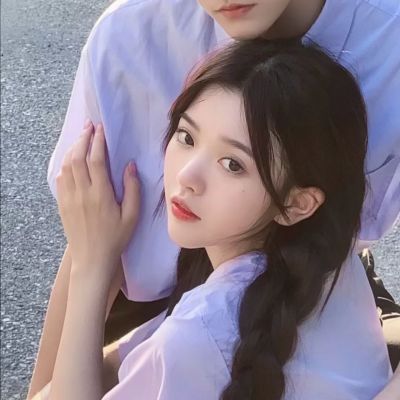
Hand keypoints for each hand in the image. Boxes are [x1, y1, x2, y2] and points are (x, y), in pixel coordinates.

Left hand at [56, 122, 139, 280]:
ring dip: (73, 148)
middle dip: (83, 138)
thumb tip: (130, 166)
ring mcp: (69, 198)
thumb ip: (132, 189)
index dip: (98, 141)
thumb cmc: (116, 238)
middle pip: (77, 157)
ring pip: (66, 165)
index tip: (101, 128)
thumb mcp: (132, 215)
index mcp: (101, 195)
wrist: (92, 259)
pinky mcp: (62, 204)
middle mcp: (82, 193)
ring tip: (81, 137)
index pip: (96, 160)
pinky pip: (60, 178)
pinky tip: (71, 159)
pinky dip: (65, 163)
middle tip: (90, 126)